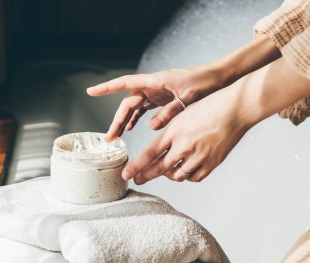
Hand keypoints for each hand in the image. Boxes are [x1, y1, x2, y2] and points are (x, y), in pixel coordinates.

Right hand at [87, 65, 226, 140]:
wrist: (218, 77)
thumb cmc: (204, 82)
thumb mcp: (187, 98)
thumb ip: (169, 111)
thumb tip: (150, 126)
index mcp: (155, 81)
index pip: (125, 83)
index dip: (107, 88)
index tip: (90, 92)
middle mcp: (153, 85)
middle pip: (129, 102)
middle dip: (118, 119)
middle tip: (110, 137)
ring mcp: (158, 91)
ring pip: (136, 107)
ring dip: (127, 121)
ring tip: (118, 137)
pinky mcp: (164, 97)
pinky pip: (146, 108)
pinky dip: (139, 118)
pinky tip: (134, 128)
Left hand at [120, 57, 309, 183]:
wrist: (235, 108)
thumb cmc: (209, 107)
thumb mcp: (183, 114)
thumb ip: (170, 132)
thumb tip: (158, 149)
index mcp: (174, 131)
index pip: (149, 154)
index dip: (136, 167)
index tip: (126, 174)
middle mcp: (184, 146)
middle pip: (159, 169)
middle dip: (145, 176)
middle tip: (137, 180)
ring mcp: (199, 156)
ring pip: (177, 176)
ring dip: (168, 175)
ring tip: (164, 171)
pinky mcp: (212, 163)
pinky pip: (194, 177)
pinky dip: (186, 176)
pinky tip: (183, 171)